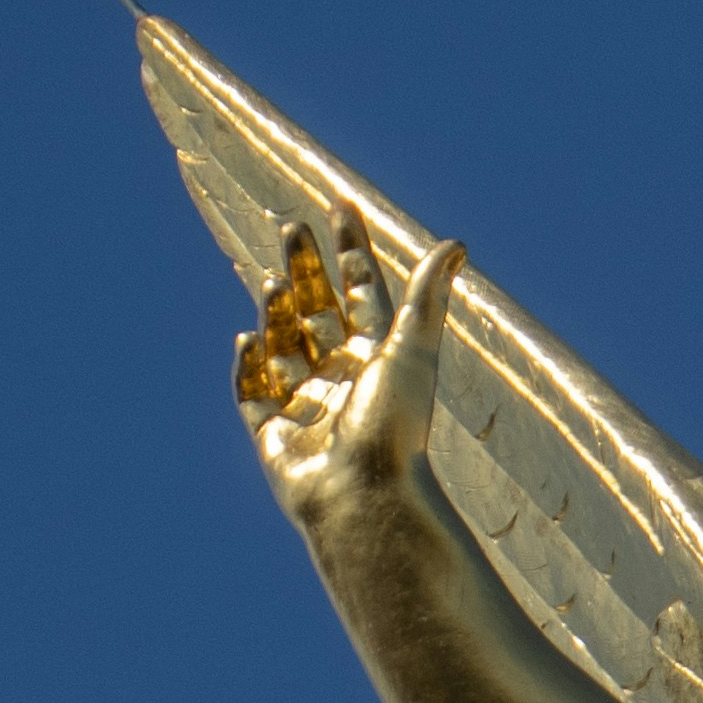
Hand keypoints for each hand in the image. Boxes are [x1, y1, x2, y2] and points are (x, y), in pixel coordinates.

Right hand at [234, 213, 459, 539]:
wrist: (365, 498)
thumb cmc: (394, 427)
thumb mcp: (411, 349)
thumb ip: (426, 295)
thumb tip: (456, 243)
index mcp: (378, 356)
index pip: (364, 289)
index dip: (352, 247)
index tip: (339, 204)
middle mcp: (344, 378)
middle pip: (321, 310)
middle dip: (306, 268)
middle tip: (291, 226)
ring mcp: (307, 406)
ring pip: (285, 345)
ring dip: (277, 309)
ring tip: (273, 279)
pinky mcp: (274, 435)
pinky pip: (253, 393)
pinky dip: (248, 365)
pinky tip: (247, 337)